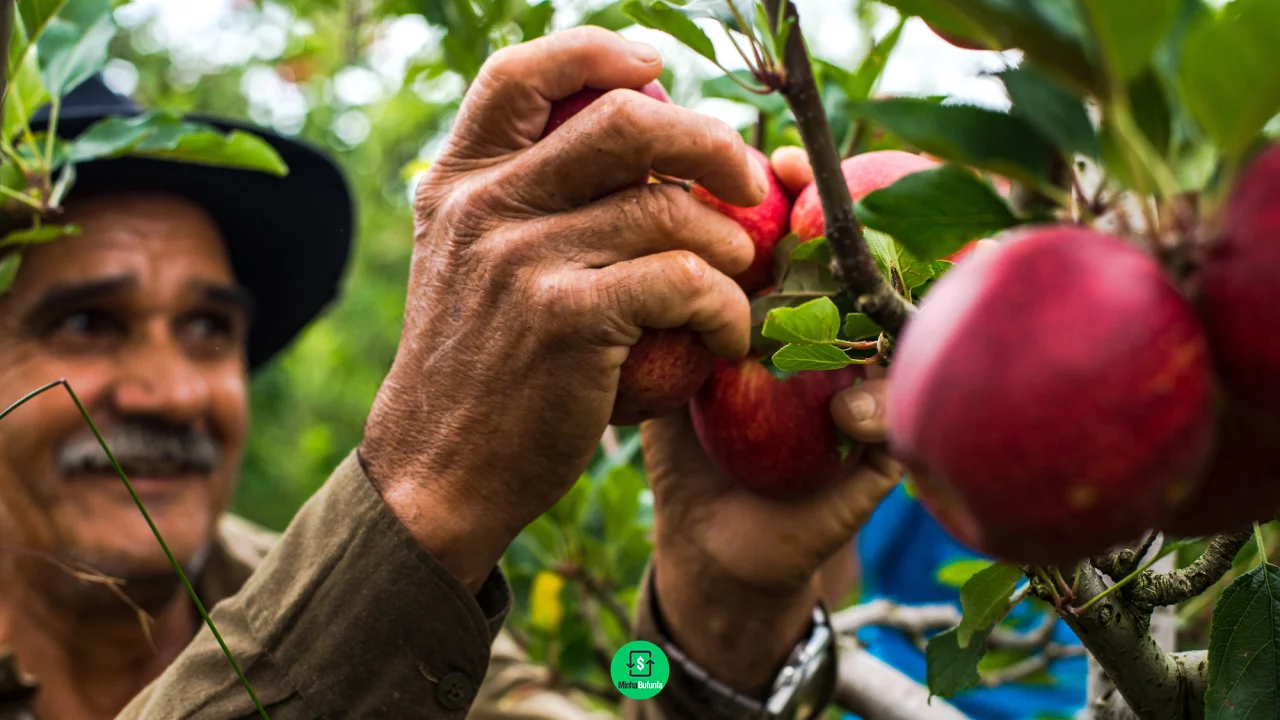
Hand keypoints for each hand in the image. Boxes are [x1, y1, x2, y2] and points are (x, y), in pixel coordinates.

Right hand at [359, 27, 769, 592]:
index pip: (520, 76)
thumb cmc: (474, 368)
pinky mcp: (566, 318)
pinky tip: (727, 335)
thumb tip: (621, 142)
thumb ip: (517, 200)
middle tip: (745, 178)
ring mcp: (522, 259)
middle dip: (707, 141)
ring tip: (742, 273)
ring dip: (730, 241)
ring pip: (667, 210)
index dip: (596, 52)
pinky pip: (683, 281)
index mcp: (457, 182)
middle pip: (623, 122)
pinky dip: (726, 306)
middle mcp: (483, 206)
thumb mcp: (465, 264)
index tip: (655, 66)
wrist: (439, 469)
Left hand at [643, 147, 903, 692]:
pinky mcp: (882, 456)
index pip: (814, 228)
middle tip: (823, 206)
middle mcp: (842, 339)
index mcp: (796, 308)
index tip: (778, 164)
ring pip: (904, 332)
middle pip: (874, 259)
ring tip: (848, 307)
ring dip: (880, 308)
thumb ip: (654, 292)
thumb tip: (628, 196)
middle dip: (858, 222)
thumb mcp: (661, 356)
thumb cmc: (682, 439)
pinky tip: (845, 411)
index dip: (807, 186)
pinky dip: (876, 407)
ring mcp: (869, 390)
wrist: (708, 538)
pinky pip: (900, 421)